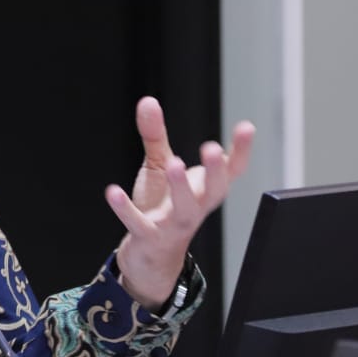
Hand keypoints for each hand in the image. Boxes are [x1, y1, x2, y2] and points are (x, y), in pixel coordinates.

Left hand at [105, 96, 254, 310]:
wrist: (150, 255)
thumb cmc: (161, 206)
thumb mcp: (159, 166)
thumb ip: (156, 135)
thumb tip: (148, 102)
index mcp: (203, 191)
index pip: (230, 171)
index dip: (240, 151)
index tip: (246, 127)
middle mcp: (194, 208)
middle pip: (214, 192)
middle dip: (216, 171)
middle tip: (213, 148)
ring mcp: (173, 225)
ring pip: (184, 211)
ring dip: (181, 188)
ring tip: (174, 163)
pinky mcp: (148, 237)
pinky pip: (138, 224)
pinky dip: (125, 209)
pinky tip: (111, 192)